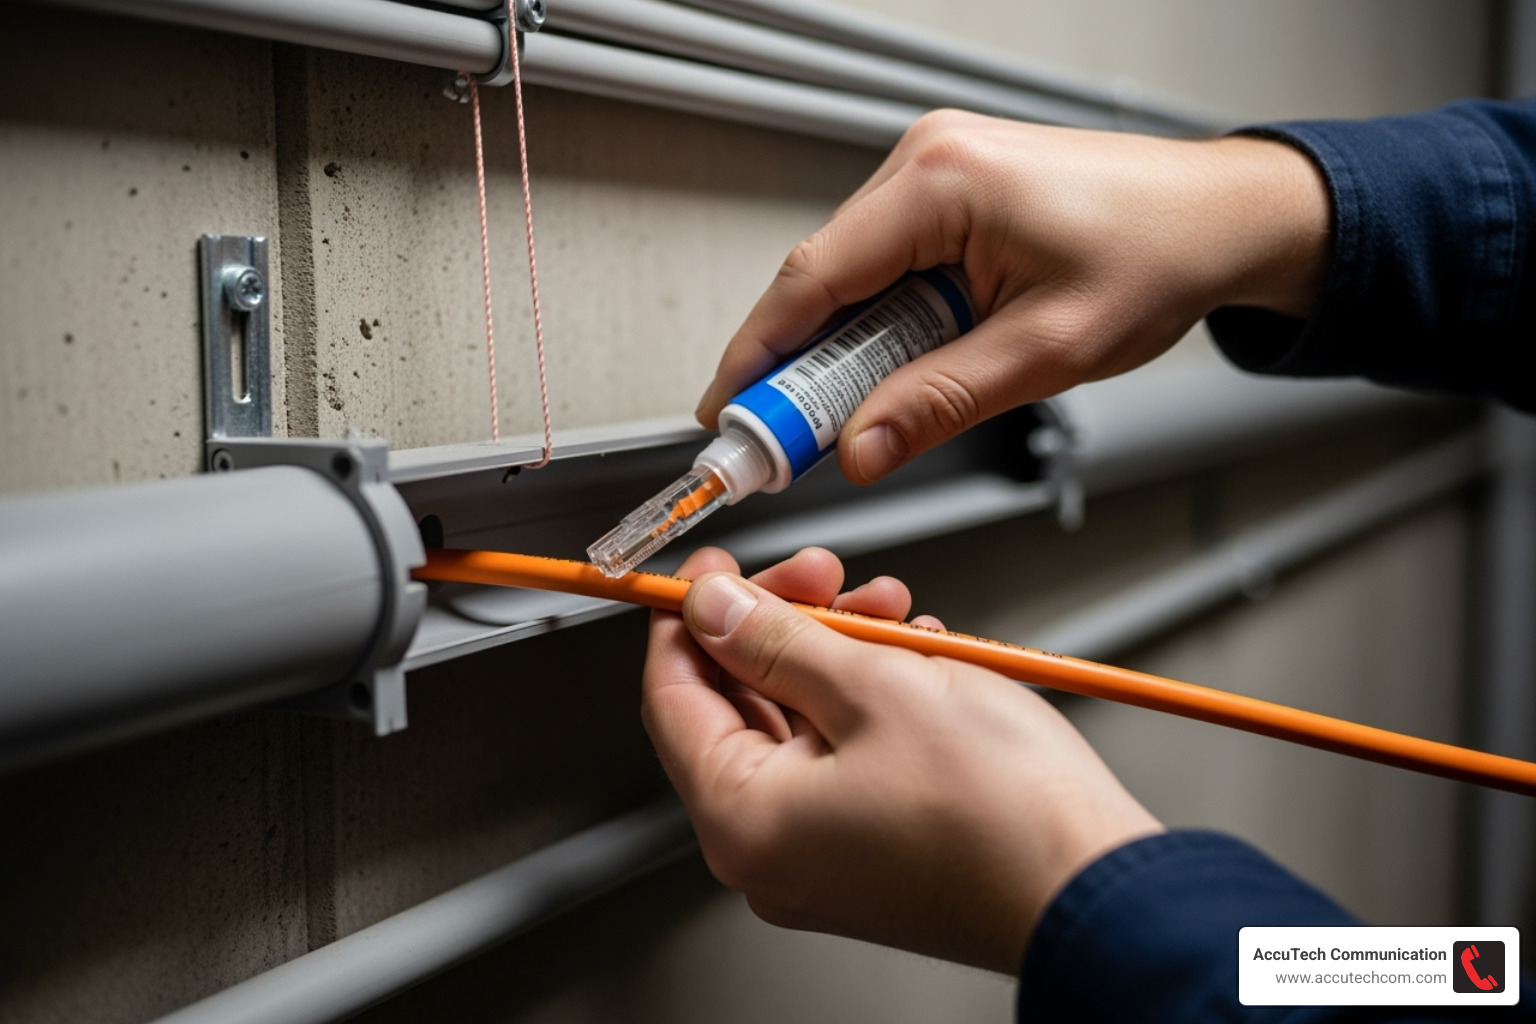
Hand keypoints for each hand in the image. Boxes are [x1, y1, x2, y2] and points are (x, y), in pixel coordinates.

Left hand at [641, 546, 1162, 972]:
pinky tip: (915, 661)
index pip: (671, 696)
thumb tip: (713, 609)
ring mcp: (819, 859)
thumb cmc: (1004, 813)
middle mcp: (769, 853)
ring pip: (797, 724)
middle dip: (784, 622)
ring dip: (837, 652)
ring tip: (893, 614)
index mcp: (743, 820)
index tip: (712, 568)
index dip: (688, 616)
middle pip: (737, 705)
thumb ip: (777, 638)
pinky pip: (840, 757)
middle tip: (825, 573)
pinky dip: (867, 699)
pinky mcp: (869, 854)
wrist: (1098, 889)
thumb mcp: (875, 683)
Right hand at [696, 110, 1329, 482]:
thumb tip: (861, 447)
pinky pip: (887, 265)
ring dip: (842, 351)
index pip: (813, 277)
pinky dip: (878, 325)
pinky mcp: (951, 193)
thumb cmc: (1159, 255)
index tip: (729, 416)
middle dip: (797, 367)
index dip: (759, 355)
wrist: (1223, 217)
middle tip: (783, 444)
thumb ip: (941, 401)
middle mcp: (927, 160)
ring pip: (852, 277)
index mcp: (943, 181)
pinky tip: (889, 370)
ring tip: (847, 418)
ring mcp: (936, 172)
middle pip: (822, 279)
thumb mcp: (1046, 351)